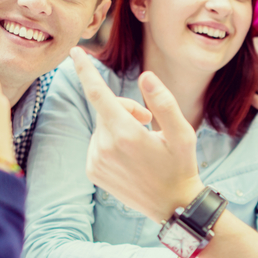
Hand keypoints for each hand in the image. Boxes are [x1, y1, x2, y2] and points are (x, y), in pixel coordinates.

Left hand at [70, 47, 204, 220]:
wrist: (172, 205)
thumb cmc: (181, 166)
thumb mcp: (182, 133)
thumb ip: (164, 101)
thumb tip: (145, 76)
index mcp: (126, 133)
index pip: (98, 93)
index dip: (85, 70)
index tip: (75, 52)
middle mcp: (105, 147)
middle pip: (106, 109)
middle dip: (125, 108)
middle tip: (148, 120)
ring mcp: (96, 161)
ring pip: (102, 126)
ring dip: (118, 126)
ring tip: (141, 144)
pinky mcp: (93, 172)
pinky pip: (98, 144)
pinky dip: (111, 143)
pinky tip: (130, 158)